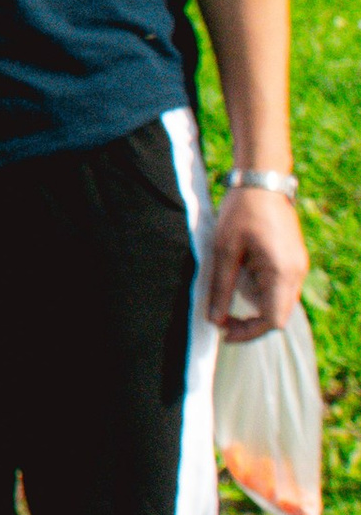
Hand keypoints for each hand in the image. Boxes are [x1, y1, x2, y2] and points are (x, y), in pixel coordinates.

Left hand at [207, 185, 307, 339]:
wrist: (262, 182)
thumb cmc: (241, 212)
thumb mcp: (224, 249)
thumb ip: (222, 286)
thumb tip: (216, 319)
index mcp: (282, 273)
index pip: (273, 321)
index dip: (248, 332)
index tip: (223, 331)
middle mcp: (297, 275)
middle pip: (277, 315)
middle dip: (249, 321)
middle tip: (220, 319)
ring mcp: (298, 268)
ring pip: (278, 302)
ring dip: (253, 306)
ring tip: (226, 294)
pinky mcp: (293, 261)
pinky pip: (279, 287)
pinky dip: (260, 291)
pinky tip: (240, 279)